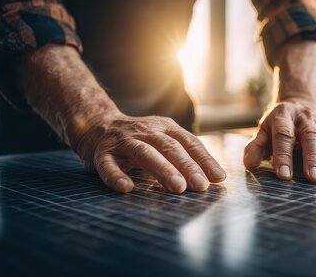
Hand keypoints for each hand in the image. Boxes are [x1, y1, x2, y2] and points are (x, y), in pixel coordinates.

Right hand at [73, 113, 225, 193]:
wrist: (97, 126)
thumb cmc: (140, 140)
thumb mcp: (163, 141)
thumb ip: (184, 156)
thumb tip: (211, 180)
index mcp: (165, 128)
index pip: (189, 142)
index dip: (204, 159)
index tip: (218, 178)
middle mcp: (146, 131)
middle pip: (170, 147)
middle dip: (187, 166)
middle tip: (200, 186)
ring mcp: (123, 141)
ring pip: (144, 153)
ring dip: (162, 170)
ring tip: (177, 187)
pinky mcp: (102, 153)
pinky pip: (108, 165)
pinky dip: (116, 176)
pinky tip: (126, 188)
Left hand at [244, 101, 315, 183]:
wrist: (299, 104)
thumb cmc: (278, 125)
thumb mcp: (263, 131)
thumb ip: (256, 147)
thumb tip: (248, 165)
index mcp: (284, 116)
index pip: (284, 136)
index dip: (283, 155)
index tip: (284, 176)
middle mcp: (306, 119)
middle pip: (312, 137)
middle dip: (314, 159)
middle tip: (314, 179)